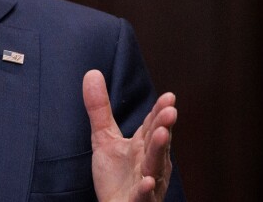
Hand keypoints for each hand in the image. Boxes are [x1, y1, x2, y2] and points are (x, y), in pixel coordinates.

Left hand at [83, 69, 176, 201]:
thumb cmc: (116, 176)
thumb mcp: (104, 138)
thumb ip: (99, 108)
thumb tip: (92, 72)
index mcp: (144, 146)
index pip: (153, 125)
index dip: (159, 111)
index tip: (169, 96)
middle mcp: (151, 163)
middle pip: (157, 142)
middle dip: (164, 126)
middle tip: (170, 110)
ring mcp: (148, 183)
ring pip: (156, 166)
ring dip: (160, 150)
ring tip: (163, 134)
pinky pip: (144, 196)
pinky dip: (146, 189)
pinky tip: (147, 181)